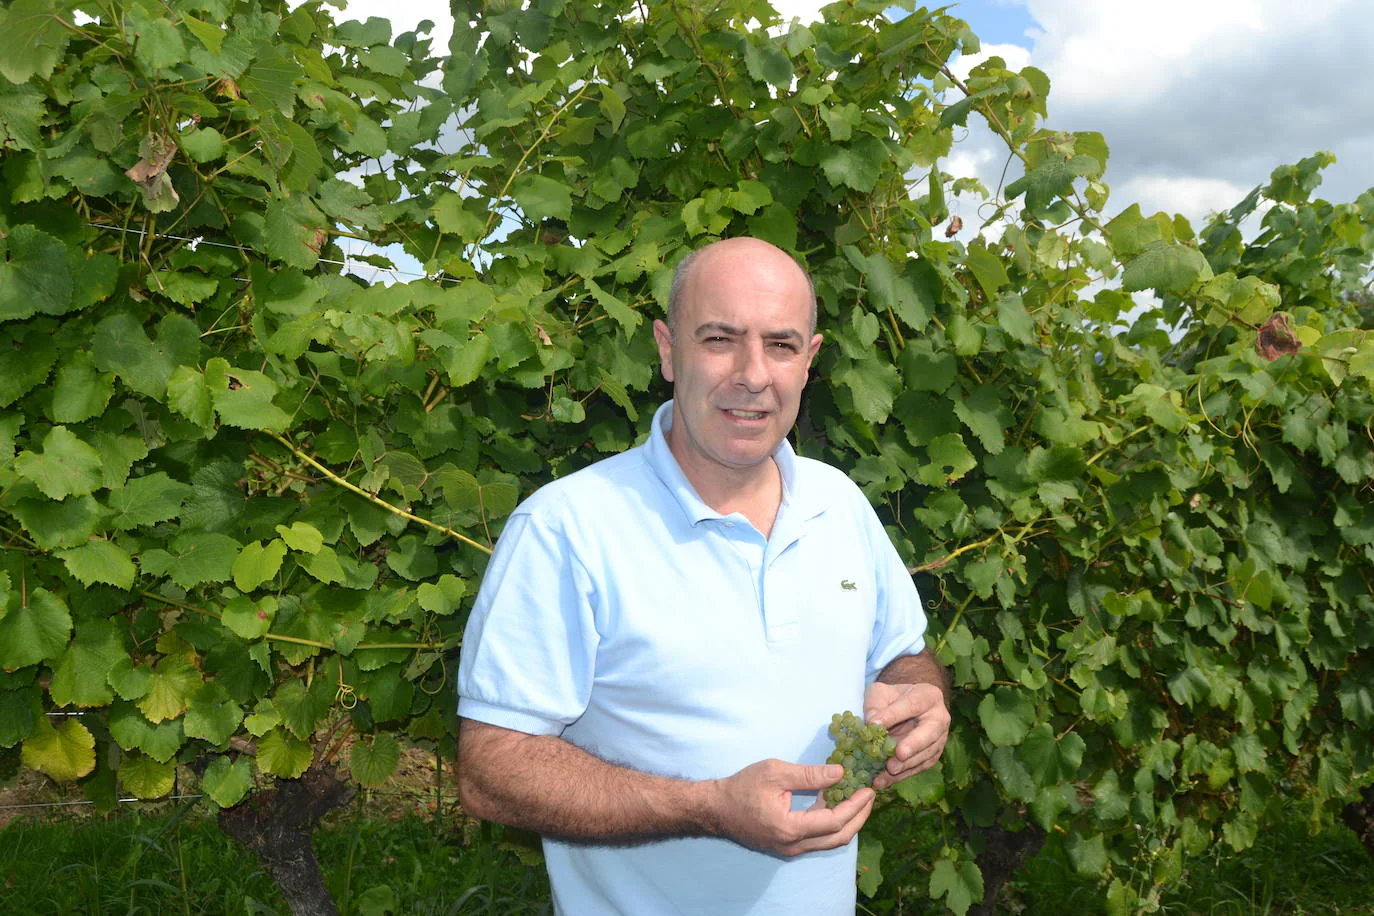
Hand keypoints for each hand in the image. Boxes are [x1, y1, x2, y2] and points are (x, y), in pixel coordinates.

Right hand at [708, 759, 874, 855]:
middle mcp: (793, 845)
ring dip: (848, 822)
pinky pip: (819, 839)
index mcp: (790, 828)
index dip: (855, 806)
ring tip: (859, 799)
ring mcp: (790, 849)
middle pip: (838, 838)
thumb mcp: (775, 772)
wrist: (716, 809)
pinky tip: (836, 804)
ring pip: (830, 842)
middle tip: (871, 796)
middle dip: (859, 817)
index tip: (868, 789)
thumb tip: (841, 773)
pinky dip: (833, 824)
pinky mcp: (788, 847)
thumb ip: (809, 774)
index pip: (834, 822)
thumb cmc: (742, 787)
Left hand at [864, 681, 950, 789]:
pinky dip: (903, 775)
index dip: (893, 715)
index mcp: (928, 696)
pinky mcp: (933, 755)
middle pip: (930, 732)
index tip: (873, 724)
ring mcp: (940, 738)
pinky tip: (885, 781)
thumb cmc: (892, 698)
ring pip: (927, 753)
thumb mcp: (880, 693)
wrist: (905, 707)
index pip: (912, 705)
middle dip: (914, 744)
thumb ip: (875, 705)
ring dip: (907, 765)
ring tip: (888, 771)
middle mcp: (939, 717)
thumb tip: (872, 724)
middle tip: (899, 754)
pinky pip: (921, 767)